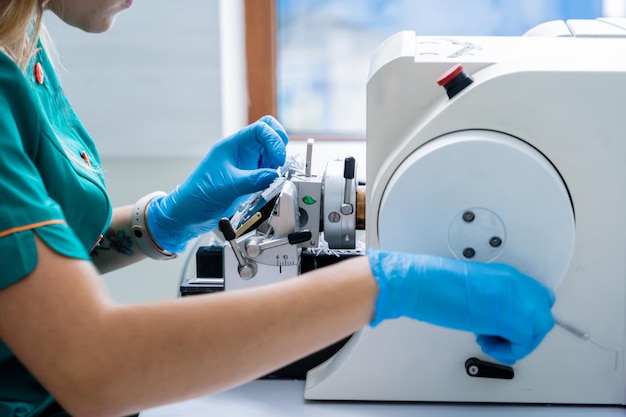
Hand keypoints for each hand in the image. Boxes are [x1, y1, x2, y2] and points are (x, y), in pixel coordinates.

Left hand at [147, 116, 288, 252]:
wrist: (188, 215)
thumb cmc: (197, 195)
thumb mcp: (227, 186)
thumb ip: (252, 180)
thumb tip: (274, 176)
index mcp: (232, 145)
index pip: (261, 129)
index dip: (274, 140)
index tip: (279, 158)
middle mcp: (241, 152)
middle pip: (269, 136)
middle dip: (279, 146)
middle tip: (281, 163)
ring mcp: (246, 165)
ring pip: (271, 155)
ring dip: (277, 163)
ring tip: (275, 178)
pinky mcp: (249, 179)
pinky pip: (268, 172)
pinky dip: (274, 176)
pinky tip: (270, 185)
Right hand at [367, 248, 554, 364]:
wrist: (422, 283)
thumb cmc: (435, 283)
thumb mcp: (473, 288)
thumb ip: (492, 299)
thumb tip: (496, 318)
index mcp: (507, 275)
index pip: (536, 298)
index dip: (523, 316)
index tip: (505, 325)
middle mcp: (518, 286)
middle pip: (542, 316)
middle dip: (522, 332)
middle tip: (497, 334)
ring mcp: (518, 302)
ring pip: (537, 331)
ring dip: (514, 342)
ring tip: (487, 338)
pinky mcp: (513, 321)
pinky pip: (522, 346)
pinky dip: (504, 350)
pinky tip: (483, 340)